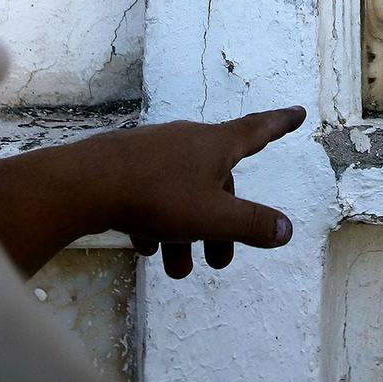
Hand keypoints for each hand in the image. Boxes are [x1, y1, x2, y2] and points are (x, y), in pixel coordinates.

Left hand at [0, 106, 306, 278]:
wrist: (84, 185)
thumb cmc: (157, 196)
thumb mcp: (214, 218)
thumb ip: (253, 225)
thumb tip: (286, 230)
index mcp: (216, 144)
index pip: (258, 131)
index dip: (280, 124)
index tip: (298, 113)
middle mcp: (188, 140)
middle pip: (219, 181)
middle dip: (223, 224)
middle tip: (219, 261)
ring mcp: (155, 151)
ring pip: (184, 193)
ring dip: (187, 232)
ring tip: (177, 268)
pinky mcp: (126, 165)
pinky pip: (153, 194)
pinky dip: (158, 222)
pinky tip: (147, 248)